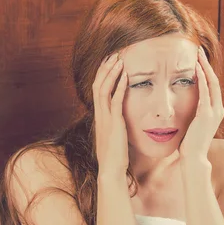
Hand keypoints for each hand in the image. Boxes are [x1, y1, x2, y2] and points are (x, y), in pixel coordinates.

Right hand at [93, 52, 128, 176]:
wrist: (111, 170)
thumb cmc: (115, 156)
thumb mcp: (114, 136)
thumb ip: (116, 126)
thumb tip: (122, 121)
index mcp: (99, 116)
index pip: (97, 90)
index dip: (102, 75)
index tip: (109, 63)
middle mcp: (100, 114)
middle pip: (98, 84)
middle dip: (105, 68)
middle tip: (113, 54)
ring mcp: (105, 118)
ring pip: (104, 89)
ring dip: (111, 73)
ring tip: (119, 59)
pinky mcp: (114, 123)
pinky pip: (115, 101)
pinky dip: (120, 87)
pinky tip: (126, 76)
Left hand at [179, 46, 223, 159]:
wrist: (193, 158)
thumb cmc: (189, 144)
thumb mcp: (191, 125)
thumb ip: (191, 114)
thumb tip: (181, 108)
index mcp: (214, 111)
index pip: (211, 85)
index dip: (205, 71)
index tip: (197, 59)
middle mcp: (218, 109)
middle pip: (214, 80)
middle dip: (206, 64)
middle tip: (198, 50)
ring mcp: (214, 111)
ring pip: (211, 83)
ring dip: (204, 67)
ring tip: (197, 54)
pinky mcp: (206, 114)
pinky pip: (204, 92)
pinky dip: (200, 79)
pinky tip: (195, 68)